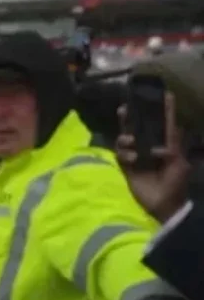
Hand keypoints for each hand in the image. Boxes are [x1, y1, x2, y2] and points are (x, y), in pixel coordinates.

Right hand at [115, 93, 190, 222]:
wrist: (163, 205)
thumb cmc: (174, 183)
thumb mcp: (179, 163)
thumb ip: (172, 147)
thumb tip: (163, 138)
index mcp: (167, 144)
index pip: (165, 124)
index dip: (166, 110)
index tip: (165, 94)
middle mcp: (150, 147)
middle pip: (139, 128)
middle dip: (132, 118)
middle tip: (125, 109)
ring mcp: (137, 156)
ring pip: (126, 139)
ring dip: (126, 137)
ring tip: (130, 141)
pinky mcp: (126, 166)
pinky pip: (120, 154)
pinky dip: (124, 154)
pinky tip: (131, 159)